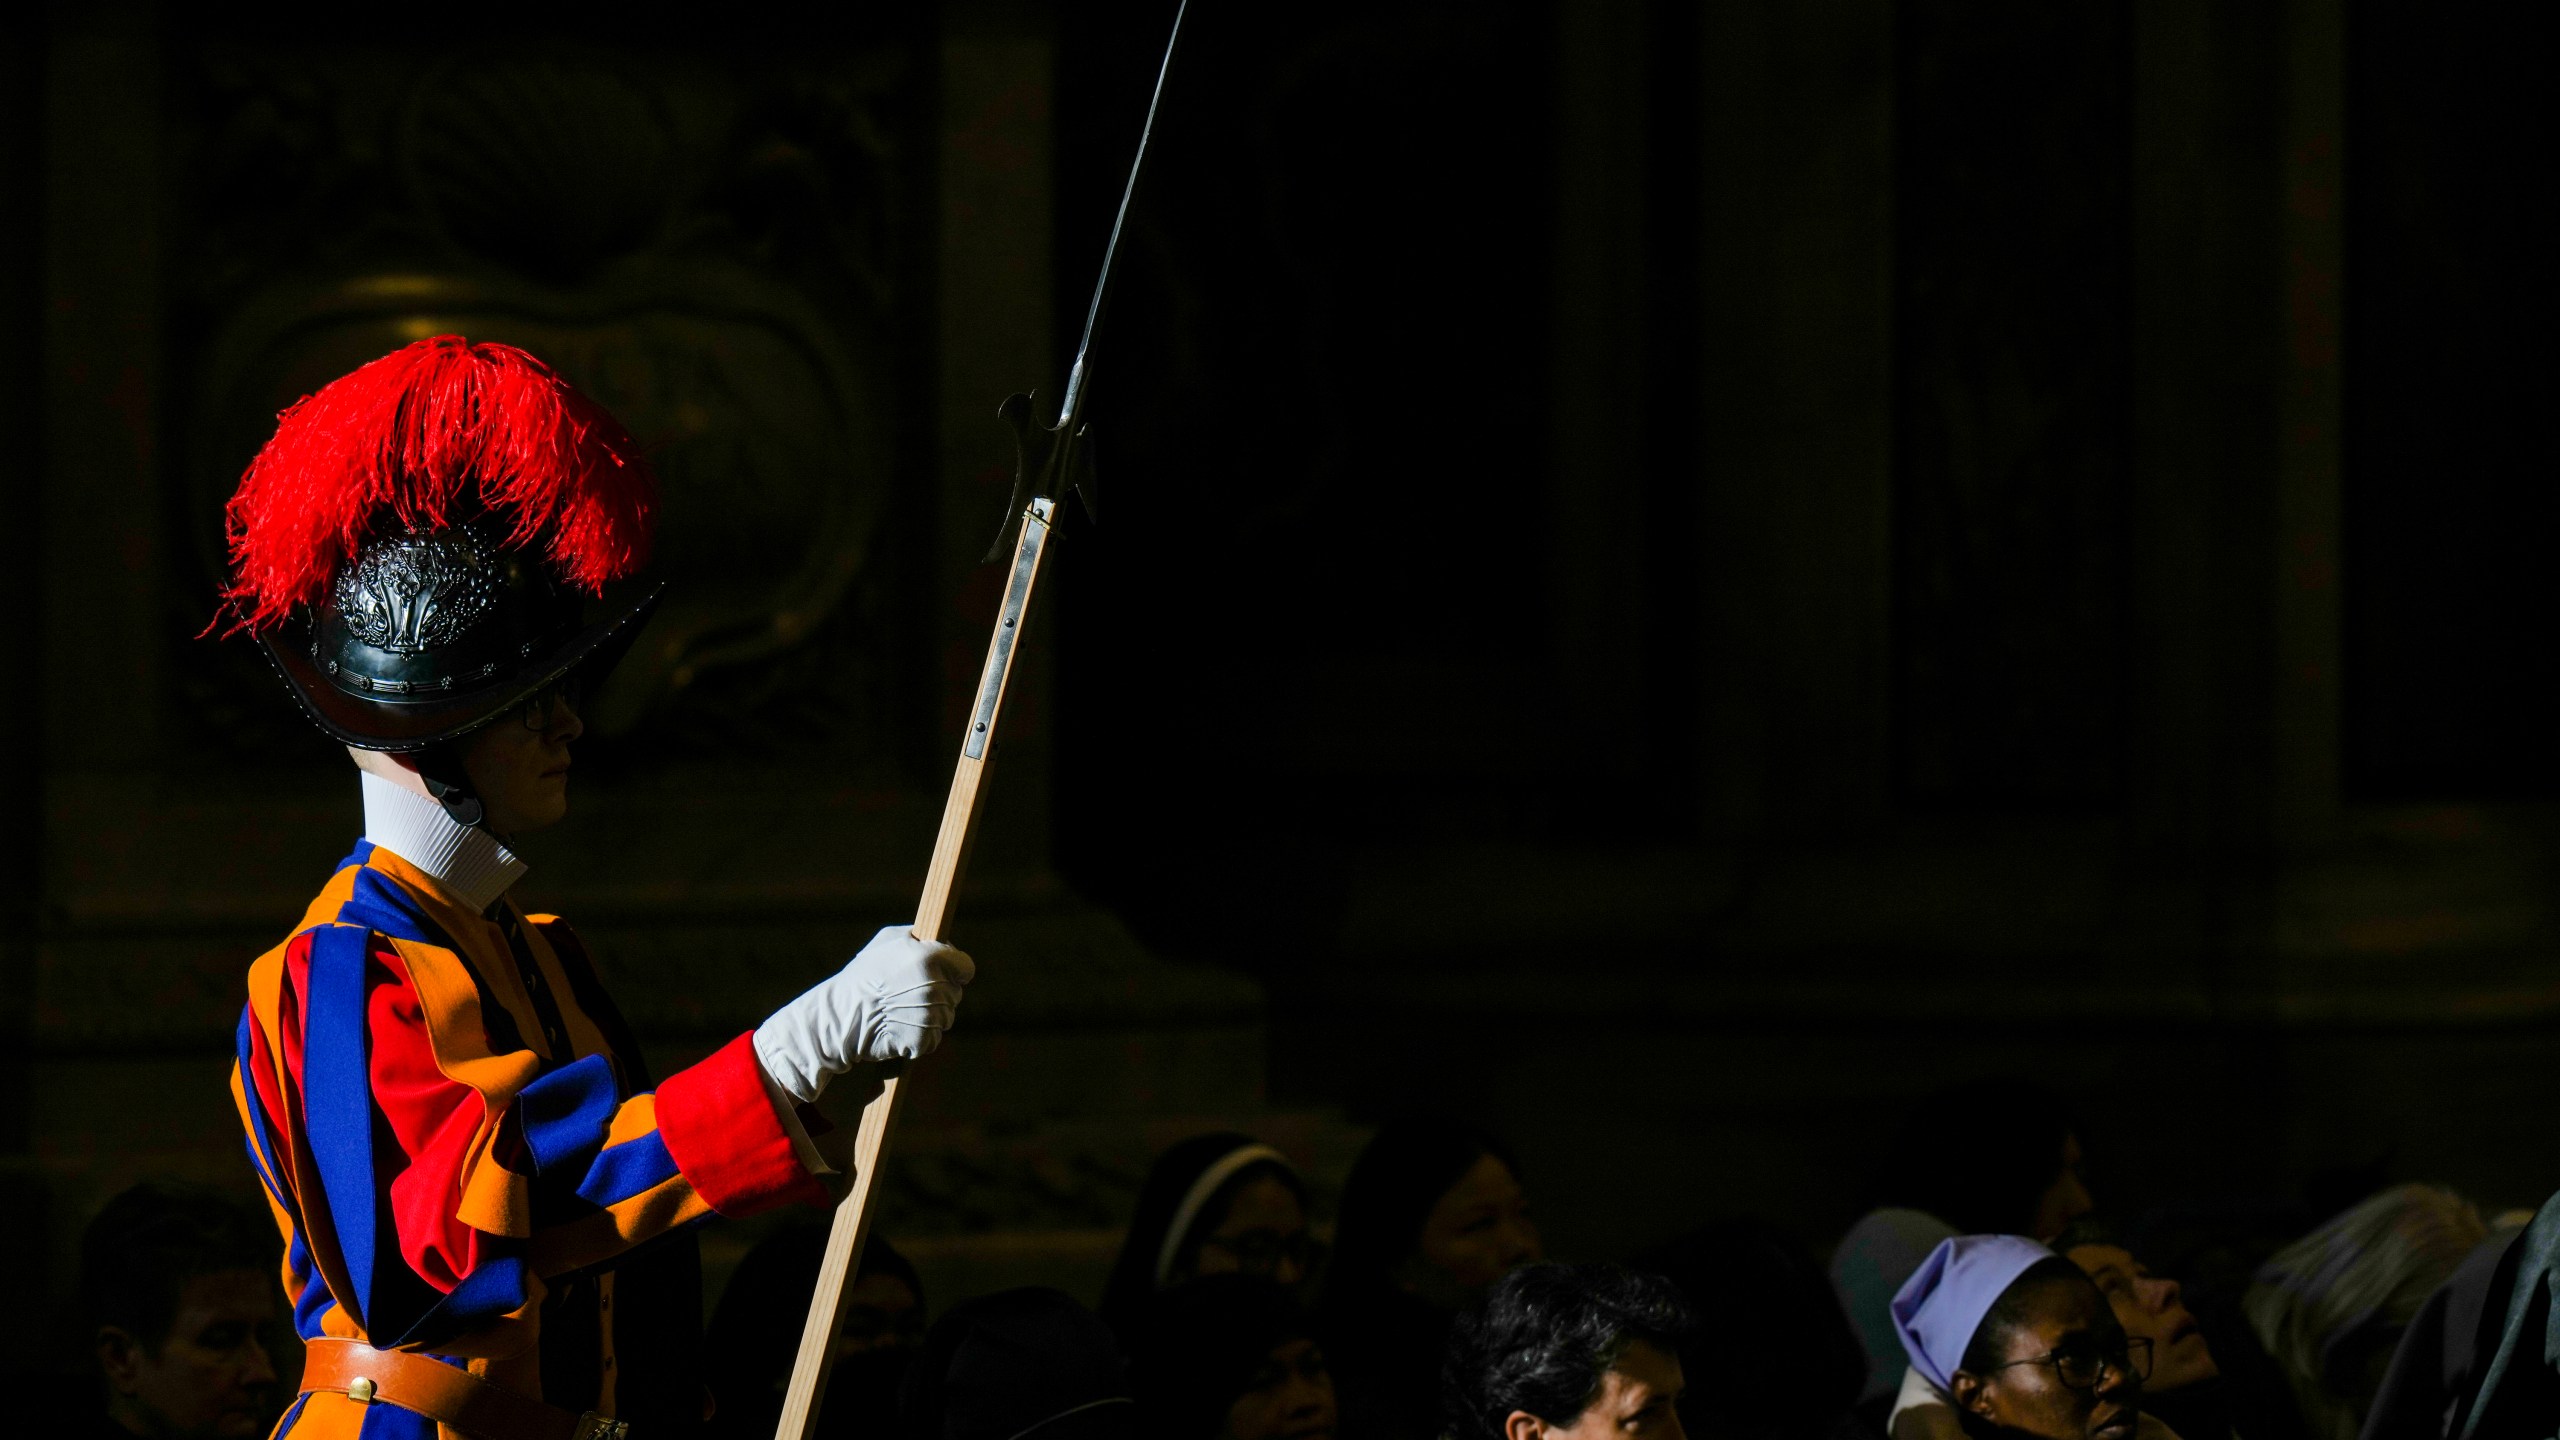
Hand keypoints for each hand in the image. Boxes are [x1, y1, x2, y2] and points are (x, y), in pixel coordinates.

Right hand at [753, 926, 975, 1103]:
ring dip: (930, 1015)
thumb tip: (938, 940)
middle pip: (955, 994)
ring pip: (945, 1017)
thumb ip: (918, 937)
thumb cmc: (862, 977)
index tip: (947, 974)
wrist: (841, 1016)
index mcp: (930, 958)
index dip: (957, 971)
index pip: (965, 967)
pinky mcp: (923, 1040)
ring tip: (901, 1010)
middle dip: (938, 993)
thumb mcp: (887, 941)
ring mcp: (930, 1015)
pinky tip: (899, 1027)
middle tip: (909, 994)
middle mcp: (935, 986)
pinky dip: (919, 1037)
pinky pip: (932, 1038)